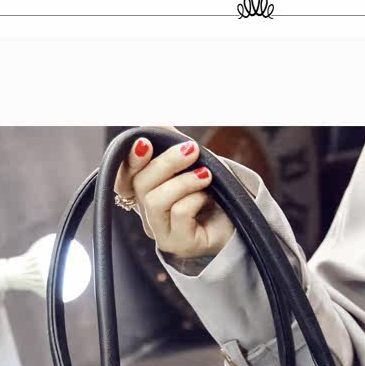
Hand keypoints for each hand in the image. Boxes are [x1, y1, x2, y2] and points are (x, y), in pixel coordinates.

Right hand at [114, 131, 233, 258]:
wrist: (240, 224)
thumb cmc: (213, 195)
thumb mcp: (191, 165)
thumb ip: (172, 145)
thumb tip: (156, 122)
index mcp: (147, 196)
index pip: (124, 180)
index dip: (129, 162)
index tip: (145, 143)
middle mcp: (150, 217)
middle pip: (141, 186)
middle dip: (166, 163)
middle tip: (192, 149)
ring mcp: (163, 233)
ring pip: (156, 201)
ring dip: (183, 181)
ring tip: (206, 175)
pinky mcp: (180, 243)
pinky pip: (179, 213)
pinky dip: (195, 198)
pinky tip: (208, 197)